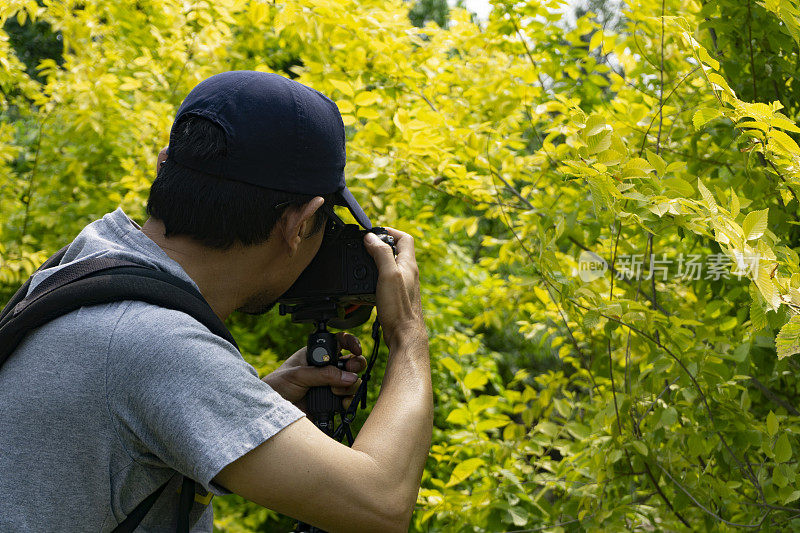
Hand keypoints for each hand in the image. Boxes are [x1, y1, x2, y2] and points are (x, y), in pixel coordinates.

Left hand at [262, 332, 365, 413]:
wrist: (271, 412)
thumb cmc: (277, 386)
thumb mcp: (298, 375)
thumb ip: (323, 374)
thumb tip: (348, 377)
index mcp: (318, 355)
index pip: (340, 343)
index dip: (352, 343)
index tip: (356, 351)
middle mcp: (327, 369)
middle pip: (353, 363)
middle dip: (355, 367)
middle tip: (348, 373)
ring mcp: (330, 386)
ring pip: (353, 382)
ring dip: (349, 387)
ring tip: (334, 392)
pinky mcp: (331, 402)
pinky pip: (349, 401)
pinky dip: (349, 402)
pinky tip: (342, 403)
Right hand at [363, 228, 425, 348]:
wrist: (404, 336)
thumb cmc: (399, 308)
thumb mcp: (388, 275)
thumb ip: (381, 254)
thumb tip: (371, 237)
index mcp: (408, 265)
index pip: (405, 238)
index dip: (390, 231)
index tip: (375, 232)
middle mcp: (408, 274)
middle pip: (396, 251)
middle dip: (380, 246)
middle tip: (364, 246)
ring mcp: (403, 286)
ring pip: (390, 267)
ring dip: (376, 263)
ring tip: (362, 263)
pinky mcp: (396, 298)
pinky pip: (385, 282)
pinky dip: (374, 279)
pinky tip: (365, 286)